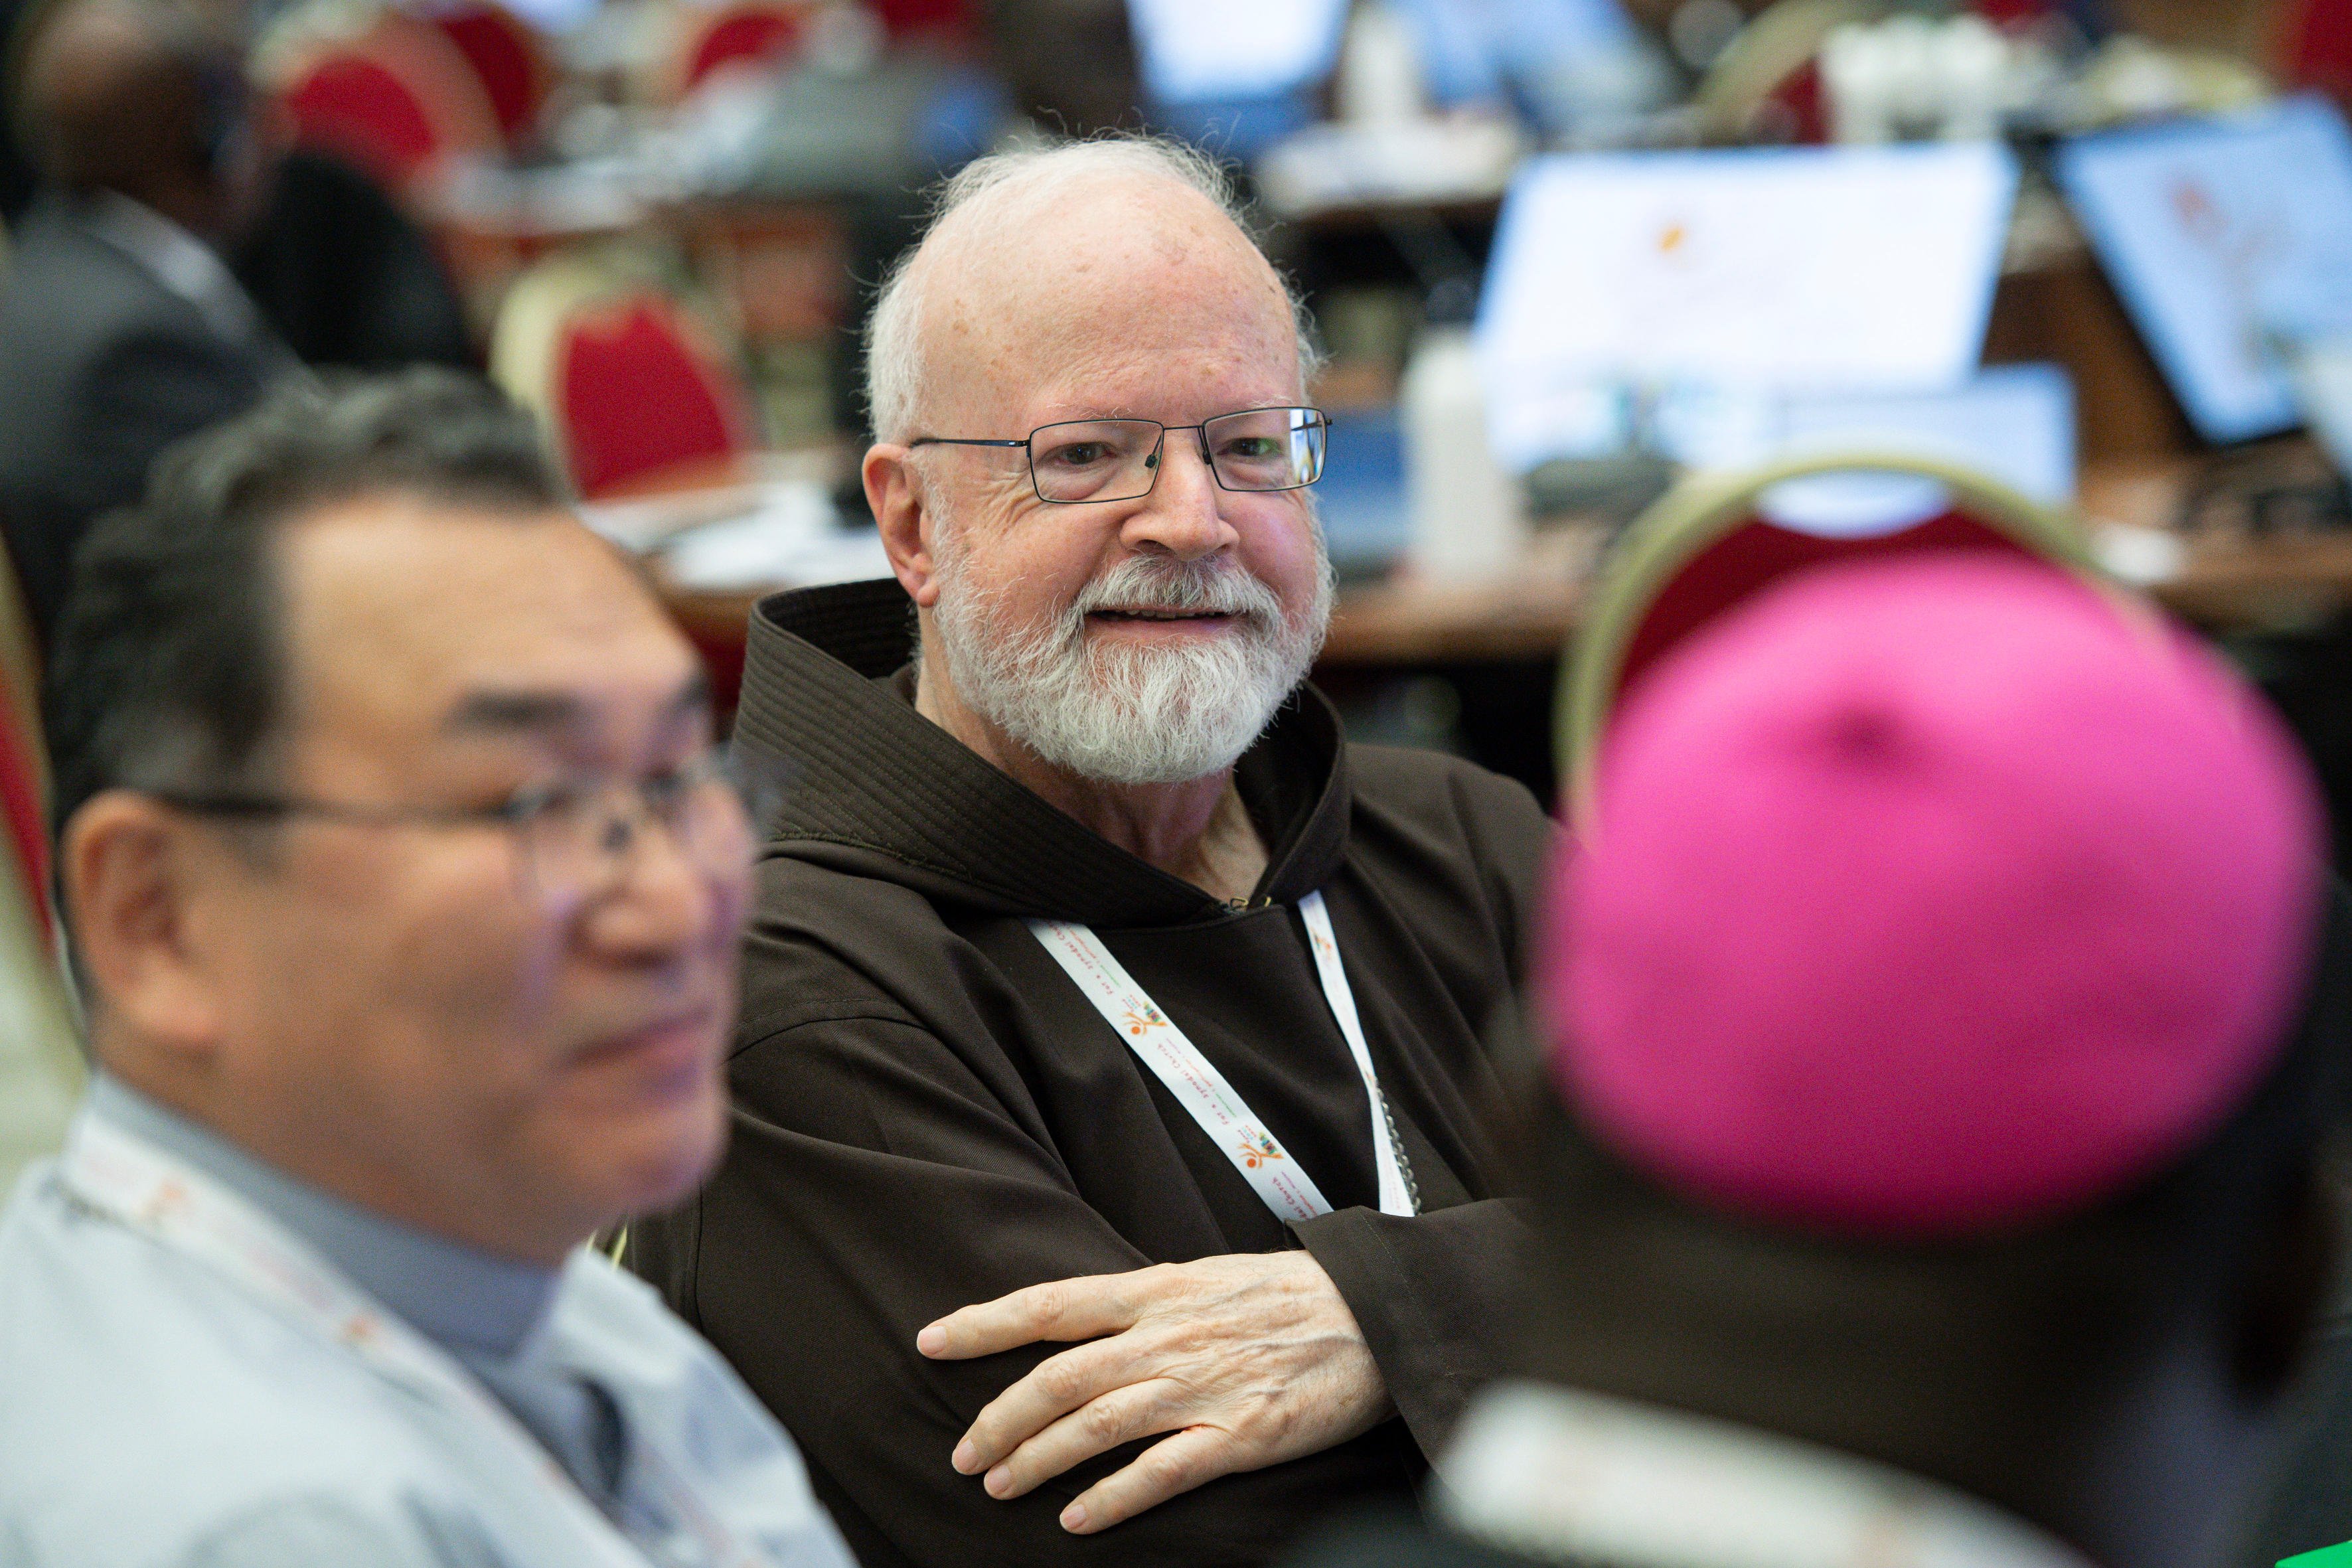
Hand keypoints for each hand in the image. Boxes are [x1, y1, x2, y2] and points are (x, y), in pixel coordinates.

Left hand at [916, 1251, 1391, 1533]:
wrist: (1374, 1314)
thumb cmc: (1288, 1297)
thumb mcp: (1205, 1277)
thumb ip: (1143, 1303)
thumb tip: (1078, 1322)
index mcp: (1156, 1291)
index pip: (1051, 1304)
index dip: (984, 1322)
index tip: (931, 1341)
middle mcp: (1168, 1337)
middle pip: (1059, 1377)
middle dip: (999, 1417)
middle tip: (963, 1452)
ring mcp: (1202, 1387)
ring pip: (1096, 1425)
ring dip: (1038, 1458)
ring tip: (1000, 1485)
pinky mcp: (1240, 1436)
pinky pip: (1161, 1472)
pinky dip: (1113, 1497)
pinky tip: (1077, 1519)